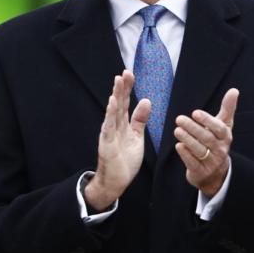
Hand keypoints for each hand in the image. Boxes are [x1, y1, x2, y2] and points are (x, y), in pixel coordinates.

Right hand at [84, 70, 150, 210]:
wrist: (116, 181)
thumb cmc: (125, 160)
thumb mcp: (137, 136)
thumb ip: (140, 119)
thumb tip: (146, 100)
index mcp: (122, 124)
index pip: (125, 102)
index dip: (127, 88)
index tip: (130, 73)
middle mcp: (114, 125)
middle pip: (119, 102)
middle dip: (122, 87)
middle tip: (126, 71)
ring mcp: (109, 133)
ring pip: (113, 111)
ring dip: (116, 95)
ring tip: (118, 81)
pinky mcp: (107, 143)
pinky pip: (109, 126)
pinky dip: (110, 114)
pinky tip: (112, 102)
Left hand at [174, 88, 238, 197]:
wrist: (217, 173)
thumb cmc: (218, 142)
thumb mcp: (224, 126)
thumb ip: (228, 108)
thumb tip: (234, 90)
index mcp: (226, 137)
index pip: (218, 128)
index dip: (207, 120)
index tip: (195, 113)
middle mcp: (220, 150)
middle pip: (207, 138)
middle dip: (193, 128)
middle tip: (179, 119)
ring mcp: (211, 162)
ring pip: (200, 150)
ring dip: (188, 139)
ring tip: (177, 130)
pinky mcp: (201, 172)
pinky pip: (193, 163)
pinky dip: (185, 154)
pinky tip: (178, 146)